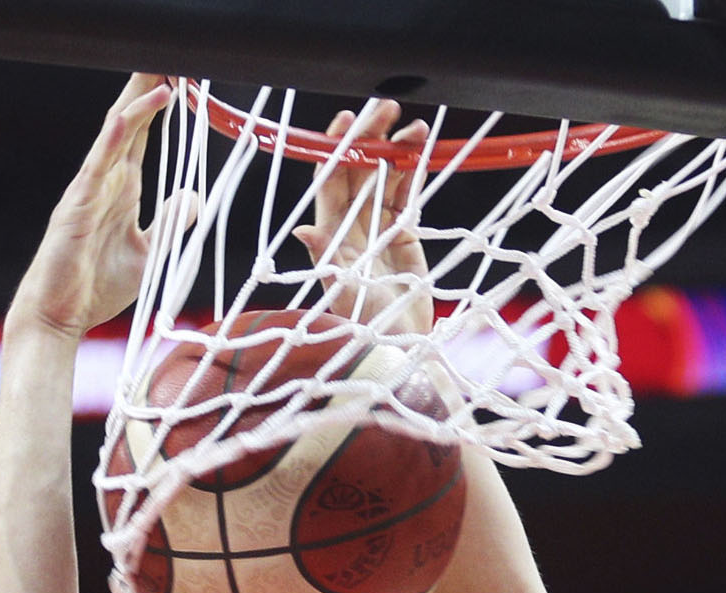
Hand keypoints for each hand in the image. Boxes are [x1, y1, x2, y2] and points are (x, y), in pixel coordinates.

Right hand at [9, 74, 167, 339]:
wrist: (60, 317)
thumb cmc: (95, 287)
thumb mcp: (148, 253)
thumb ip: (170, 223)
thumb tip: (195, 199)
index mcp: (122, 188)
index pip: (142, 135)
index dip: (159, 105)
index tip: (179, 75)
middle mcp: (106, 181)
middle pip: (129, 123)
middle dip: (147, 88)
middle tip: (167, 54)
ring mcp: (90, 191)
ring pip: (114, 137)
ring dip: (137, 106)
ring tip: (161, 76)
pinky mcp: (77, 207)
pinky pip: (95, 168)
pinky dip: (109, 143)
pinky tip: (122, 118)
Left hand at [296, 100, 435, 336]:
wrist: (400, 351)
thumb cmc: (366, 330)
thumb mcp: (345, 296)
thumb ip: (328, 262)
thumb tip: (303, 231)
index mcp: (332, 236)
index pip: (330, 182)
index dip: (338, 149)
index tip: (347, 120)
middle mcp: (352, 228)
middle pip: (358, 171)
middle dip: (371, 138)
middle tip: (387, 108)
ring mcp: (378, 230)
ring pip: (385, 179)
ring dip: (398, 152)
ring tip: (416, 128)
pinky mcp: (404, 237)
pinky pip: (406, 196)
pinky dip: (413, 173)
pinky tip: (422, 150)